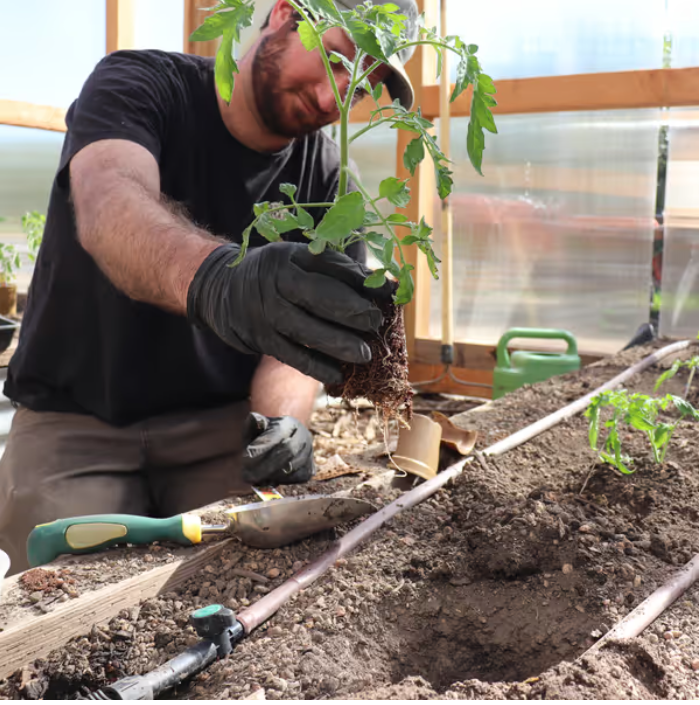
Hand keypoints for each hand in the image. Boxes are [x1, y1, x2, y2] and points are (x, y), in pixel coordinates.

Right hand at [186, 242, 393, 385]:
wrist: (223, 288)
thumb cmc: (276, 273)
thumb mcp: (299, 259)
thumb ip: (338, 269)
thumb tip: (385, 285)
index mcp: (288, 258)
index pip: (330, 267)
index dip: (361, 281)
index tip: (388, 293)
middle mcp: (275, 284)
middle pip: (319, 298)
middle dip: (353, 312)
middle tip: (376, 323)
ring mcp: (267, 314)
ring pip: (307, 332)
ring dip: (339, 344)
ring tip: (364, 354)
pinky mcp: (263, 340)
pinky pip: (293, 357)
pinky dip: (317, 367)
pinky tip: (338, 375)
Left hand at [241, 413, 314, 485]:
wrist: (282, 442)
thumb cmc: (264, 435)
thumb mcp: (256, 426)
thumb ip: (253, 424)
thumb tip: (255, 419)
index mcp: (289, 423)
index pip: (277, 434)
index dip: (261, 447)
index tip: (244, 458)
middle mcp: (303, 436)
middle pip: (288, 451)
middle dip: (266, 465)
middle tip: (247, 475)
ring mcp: (309, 453)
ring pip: (294, 466)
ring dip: (272, 475)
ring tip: (255, 479)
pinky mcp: (310, 468)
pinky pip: (298, 477)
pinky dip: (282, 481)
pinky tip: (268, 480)